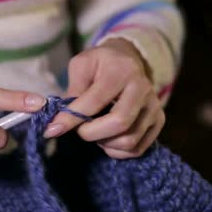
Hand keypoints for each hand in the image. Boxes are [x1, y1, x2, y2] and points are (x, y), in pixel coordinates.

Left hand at [45, 38, 164, 158]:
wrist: (126, 61)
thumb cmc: (99, 65)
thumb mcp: (80, 66)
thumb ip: (71, 91)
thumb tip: (58, 123)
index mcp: (121, 71)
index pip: (95, 101)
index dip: (71, 119)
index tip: (52, 129)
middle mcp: (143, 88)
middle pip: (119, 124)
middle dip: (90, 133)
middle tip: (78, 129)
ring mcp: (154, 106)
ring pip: (129, 141)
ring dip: (103, 143)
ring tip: (94, 130)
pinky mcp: (159, 121)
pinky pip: (137, 150)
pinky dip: (116, 151)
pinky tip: (106, 138)